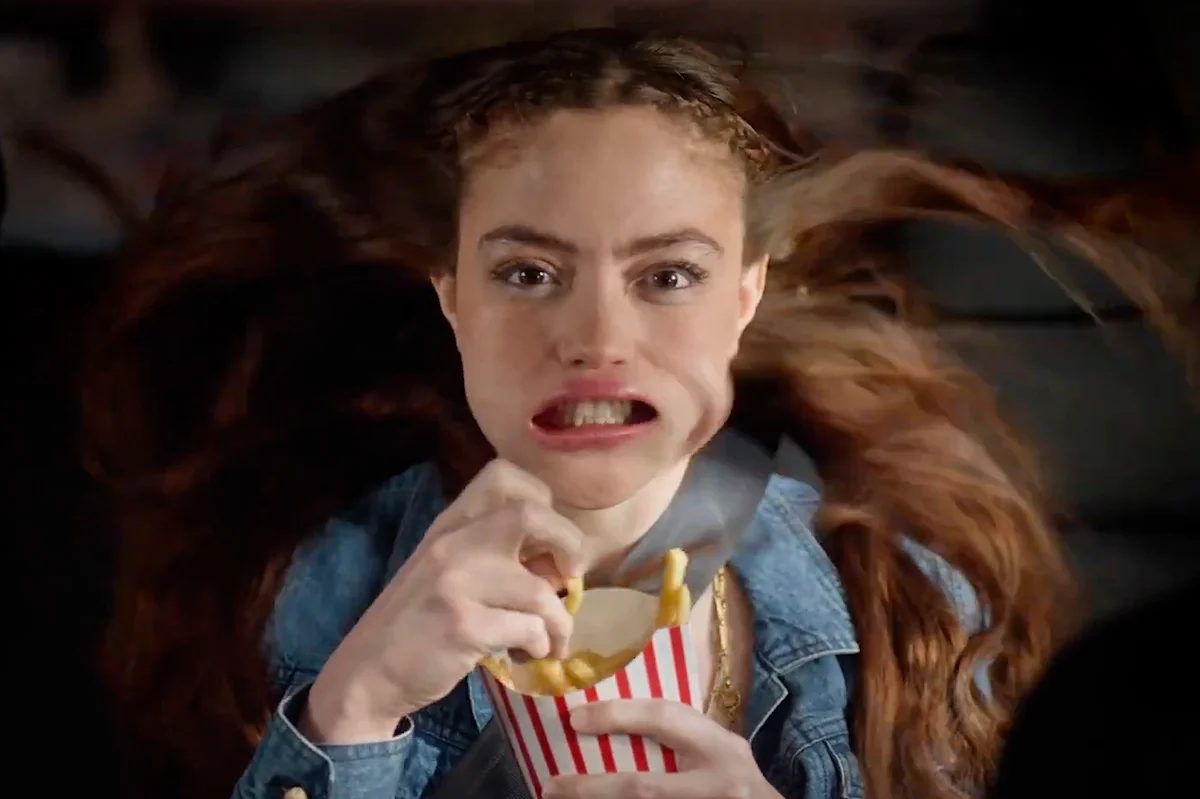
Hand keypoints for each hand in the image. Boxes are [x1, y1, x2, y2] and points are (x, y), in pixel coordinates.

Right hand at [304, 459, 585, 743]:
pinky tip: (530, 656)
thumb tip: (557, 559)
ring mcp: (456, 583)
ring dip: (559, 622)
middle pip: (531, 514)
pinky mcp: (462, 627)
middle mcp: (452, 544)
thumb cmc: (416, 623)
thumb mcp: (446, 571)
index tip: (548, 540)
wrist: (365, 674)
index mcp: (450, 524)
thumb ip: (491, 553)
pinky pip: (528, 629)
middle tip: (568, 579)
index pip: (503, 475)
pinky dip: (542, 646)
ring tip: (552, 641)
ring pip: (540, 589)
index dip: (543, 501)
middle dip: (569, 546)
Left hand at [543, 700, 782, 798]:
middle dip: (592, 788)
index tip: (576, 719)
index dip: (618, 716)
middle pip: (643, 788)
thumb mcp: (717, 745)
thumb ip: (677, 733)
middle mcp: (715, 785)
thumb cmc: (733, 774)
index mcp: (720, 747)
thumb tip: (608, 718)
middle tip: (551, 785)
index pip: (665, 719)